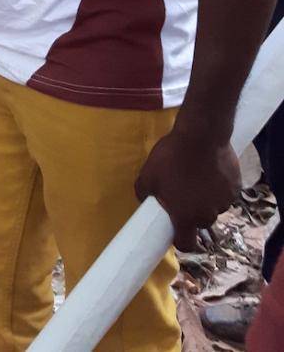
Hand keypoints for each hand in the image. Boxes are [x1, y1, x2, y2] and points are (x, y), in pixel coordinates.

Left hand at [135, 128, 240, 248]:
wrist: (200, 136)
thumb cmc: (171, 158)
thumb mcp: (147, 175)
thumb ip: (143, 193)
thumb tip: (145, 199)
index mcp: (185, 217)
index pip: (186, 244)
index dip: (180, 240)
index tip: (175, 230)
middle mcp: (207, 215)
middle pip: (200, 222)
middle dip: (192, 211)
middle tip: (183, 191)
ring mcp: (224, 202)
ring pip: (213, 205)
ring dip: (206, 196)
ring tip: (196, 174)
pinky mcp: (235, 187)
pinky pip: (225, 191)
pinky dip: (218, 184)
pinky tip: (210, 168)